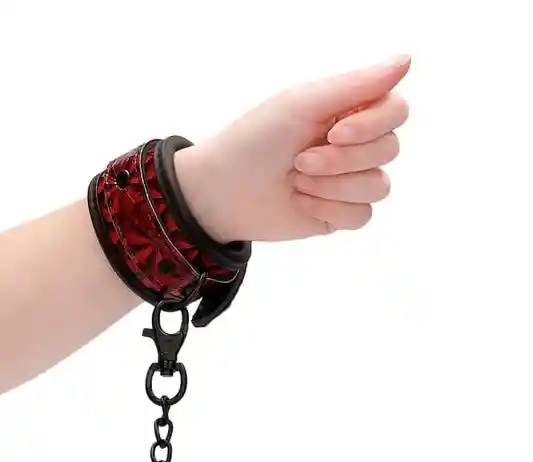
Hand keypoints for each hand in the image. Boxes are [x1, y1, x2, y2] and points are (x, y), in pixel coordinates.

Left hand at [174, 56, 410, 242]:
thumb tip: (407, 60)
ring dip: (332, 186)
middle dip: (341, 160)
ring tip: (296, 182)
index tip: (333, 131)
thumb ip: (356, 84)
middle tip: (300, 161)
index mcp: (349, 110)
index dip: (373, 125)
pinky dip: (328, 209)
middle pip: (389, 150)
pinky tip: (301, 203)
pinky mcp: (341, 214)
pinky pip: (362, 216)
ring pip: (378, 187)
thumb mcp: (302, 104)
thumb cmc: (256, 140)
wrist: (223, 192)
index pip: (396, 111)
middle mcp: (355, 144)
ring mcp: (349, 181)